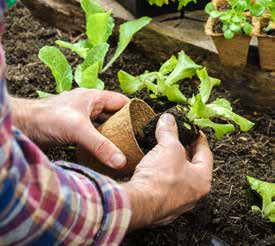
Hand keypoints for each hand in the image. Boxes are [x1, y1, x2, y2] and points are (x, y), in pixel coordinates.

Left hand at [11, 88, 128, 167]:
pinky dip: (101, 141)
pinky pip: (94, 133)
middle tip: (136, 141)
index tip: (144, 126)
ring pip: (104, 125)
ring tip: (125, 147)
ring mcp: (82, 117)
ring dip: (113, 134)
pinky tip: (106, 151)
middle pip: (114, 115)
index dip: (134, 111)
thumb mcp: (78, 130)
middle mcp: (90, 105)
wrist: (23, 125)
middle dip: (125, 126)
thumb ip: (100, 145)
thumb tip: (121, 161)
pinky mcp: (75, 128)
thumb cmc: (47, 118)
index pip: (122, 102)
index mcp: (94, 97)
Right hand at [122, 114, 212, 229]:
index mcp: (202, 180)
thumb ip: (169, 131)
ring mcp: (177, 202)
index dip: (198, 138)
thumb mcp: (168, 147)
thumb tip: (168, 119)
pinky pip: (164, 186)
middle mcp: (193, 194)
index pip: (205, 154)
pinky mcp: (161, 205)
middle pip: (191, 166)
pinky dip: (160, 175)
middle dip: (183, 150)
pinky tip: (152, 167)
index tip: (193, 130)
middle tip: (177, 138)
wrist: (139, 203)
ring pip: (177, 177)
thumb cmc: (161, 179)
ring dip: (171, 163)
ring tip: (163, 150)